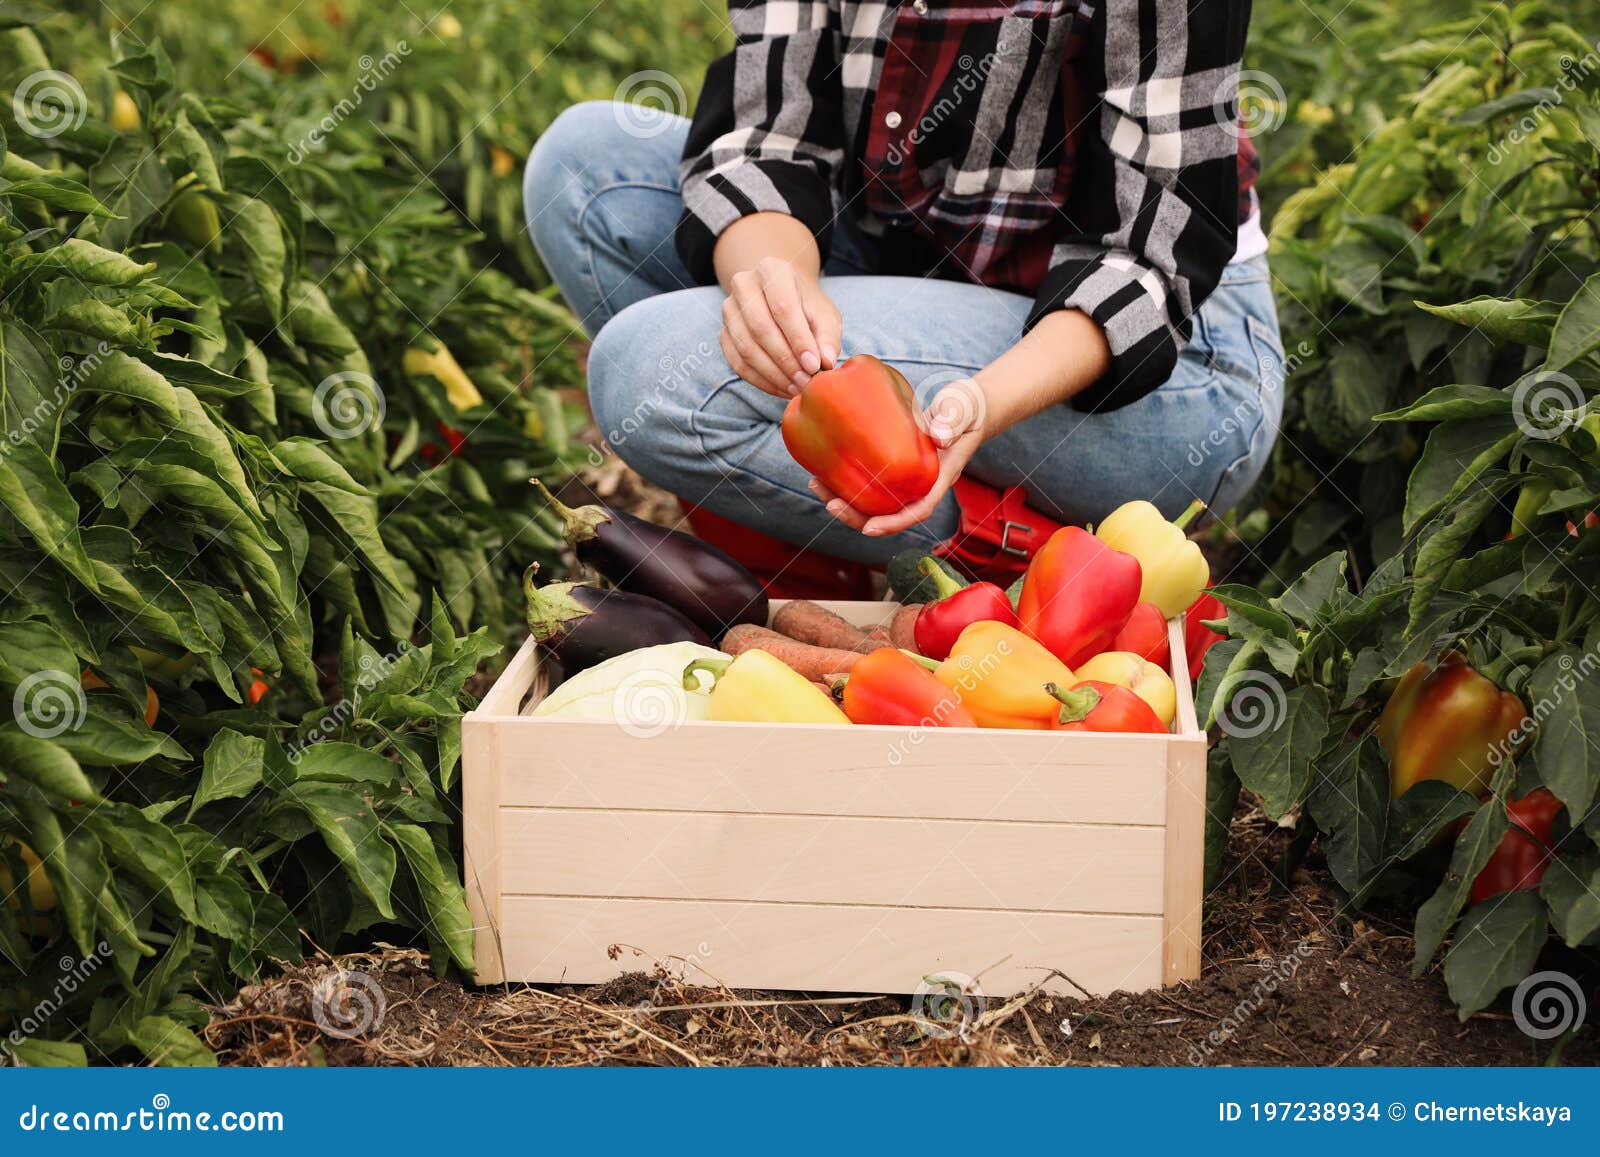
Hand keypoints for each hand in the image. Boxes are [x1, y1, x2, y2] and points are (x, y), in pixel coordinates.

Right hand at [720, 257, 842, 397]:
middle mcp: (744, 284)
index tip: (814, 365)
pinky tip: (781, 389)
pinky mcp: (723, 333)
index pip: (782, 306)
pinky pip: (737, 363)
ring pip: (746, 348)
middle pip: (760, 328)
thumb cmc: (807, 308)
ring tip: (796, 387)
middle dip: (785, 360)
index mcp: (772, 270)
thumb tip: (825, 362)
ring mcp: (729, 309)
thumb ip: (828, 337)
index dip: (798, 339)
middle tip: (805, 381)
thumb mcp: (825, 315)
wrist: (783, 301)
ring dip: (773, 374)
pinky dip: (761, 381)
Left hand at [810, 377, 988, 536]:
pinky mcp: (893, 466)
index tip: (869, 527)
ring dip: (845, 500)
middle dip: (857, 515)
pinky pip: (870, 482)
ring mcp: (906, 477)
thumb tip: (939, 437)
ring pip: (875, 501)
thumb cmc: (965, 408)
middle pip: (888, 513)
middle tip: (829, 503)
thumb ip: (952, 422)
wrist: (965, 406)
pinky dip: (847, 481)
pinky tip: (825, 469)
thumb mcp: (962, 411)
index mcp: (939, 477)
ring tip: (816, 484)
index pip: (918, 510)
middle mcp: (920, 484)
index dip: (894, 523)